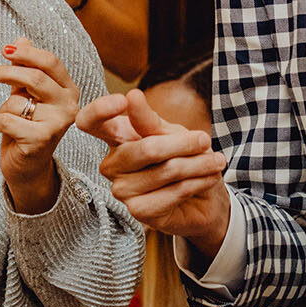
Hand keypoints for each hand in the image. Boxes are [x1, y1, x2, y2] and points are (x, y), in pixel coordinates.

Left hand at [0, 38, 80, 212]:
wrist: (27, 167)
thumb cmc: (26, 127)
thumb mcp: (26, 94)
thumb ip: (25, 68)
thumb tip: (21, 39)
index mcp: (68, 89)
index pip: (50, 62)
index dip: (27, 53)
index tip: (5, 50)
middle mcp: (69, 105)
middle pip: (35, 77)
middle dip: (6, 72)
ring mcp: (57, 123)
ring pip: (17, 101)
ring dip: (2, 108)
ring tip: (4, 119)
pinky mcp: (42, 140)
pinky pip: (7, 120)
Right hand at [77, 89, 229, 258]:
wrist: (205, 196)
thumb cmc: (183, 157)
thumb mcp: (170, 131)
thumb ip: (148, 119)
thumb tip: (132, 95)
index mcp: (115, 138)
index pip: (90, 121)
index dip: (100, 110)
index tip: (123, 100)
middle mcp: (111, 165)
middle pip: (146, 148)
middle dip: (183, 144)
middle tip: (205, 140)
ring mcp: (121, 190)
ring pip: (165, 170)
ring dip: (197, 164)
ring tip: (215, 161)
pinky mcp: (138, 211)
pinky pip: (172, 193)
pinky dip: (197, 183)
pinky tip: (208, 178)